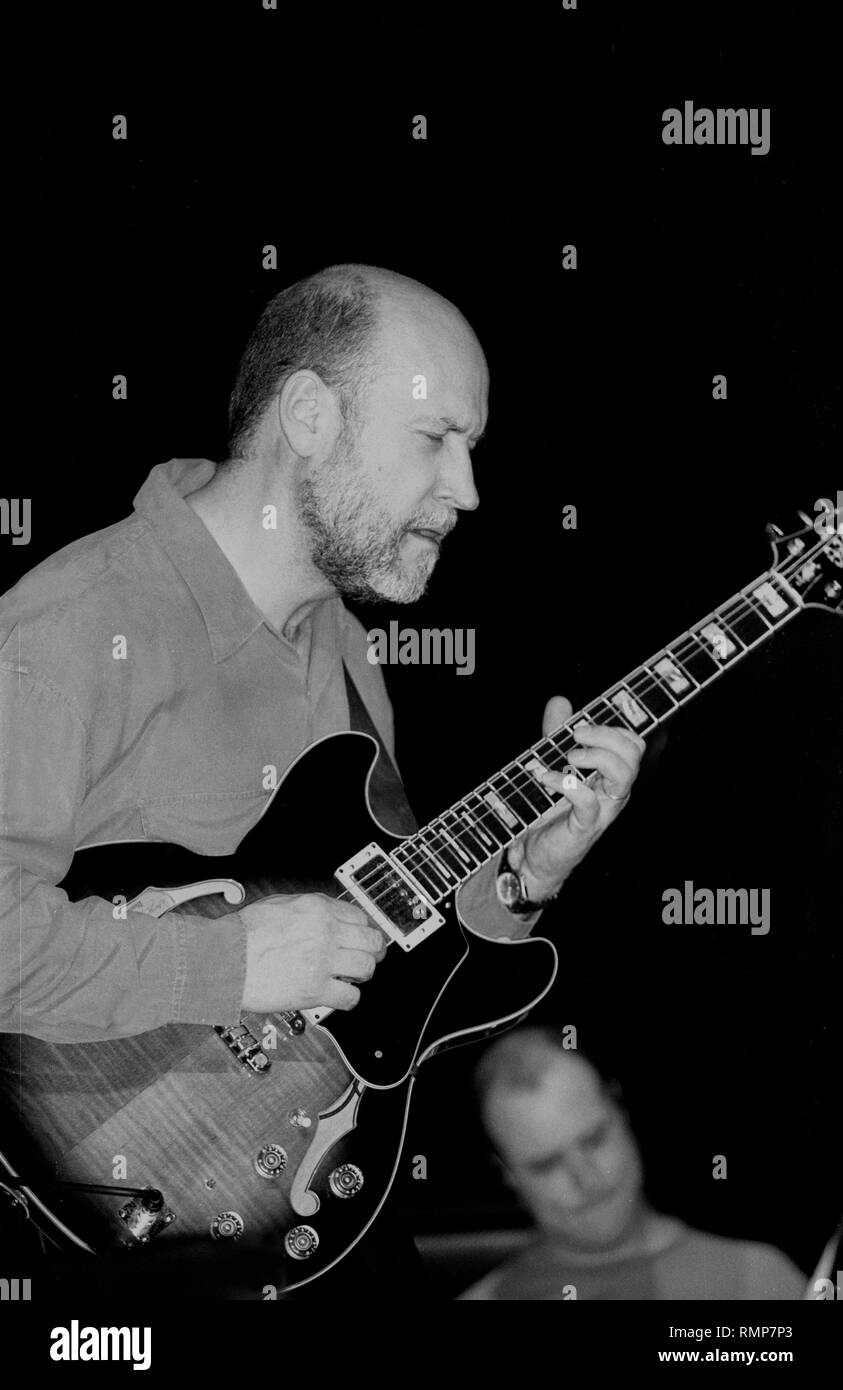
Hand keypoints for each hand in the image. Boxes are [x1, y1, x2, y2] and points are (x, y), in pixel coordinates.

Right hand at [239, 893, 386, 1012]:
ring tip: (351, 978)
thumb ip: (309, 909)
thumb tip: (328, 915)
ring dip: (362, 975)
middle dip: (373, 951)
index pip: (360, 917)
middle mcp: (325, 932)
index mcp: (317, 908)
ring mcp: (322, 961)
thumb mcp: (280, 905)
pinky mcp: (315, 990)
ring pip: (366, 968)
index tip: (364, 937)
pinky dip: (349, 999)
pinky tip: (339, 996)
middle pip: (371, 941)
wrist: (223, 959)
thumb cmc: (242, 934)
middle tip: (370, 958)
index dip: (365, 929)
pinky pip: (350, 997)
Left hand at [512, 695, 645, 901]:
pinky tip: (547, 778)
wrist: (533, 855)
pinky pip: (588, 802)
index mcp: (610, 774)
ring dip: (596, 757)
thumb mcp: (552, 763)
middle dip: (606, 735)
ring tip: (568, 757)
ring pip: (624, 777)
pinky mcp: (584, 828)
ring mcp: (602, 810)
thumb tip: (560, 699)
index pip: (632, 743)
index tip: (582, 724)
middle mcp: (613, 791)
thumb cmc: (549, 810)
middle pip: (634, 754)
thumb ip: (557, 733)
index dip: (613, 727)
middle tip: (575, 737)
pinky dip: (567, 784)